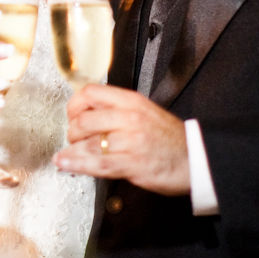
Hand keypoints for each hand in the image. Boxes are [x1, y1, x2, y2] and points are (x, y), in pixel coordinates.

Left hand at [54, 83, 190, 195]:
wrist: (196, 159)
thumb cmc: (170, 138)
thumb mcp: (144, 112)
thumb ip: (117, 111)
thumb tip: (87, 115)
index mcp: (131, 101)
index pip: (91, 93)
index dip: (74, 105)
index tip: (72, 115)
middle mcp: (130, 118)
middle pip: (85, 120)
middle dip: (72, 132)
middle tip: (74, 140)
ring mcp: (131, 141)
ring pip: (88, 143)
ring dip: (71, 151)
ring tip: (63, 156)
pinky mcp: (132, 163)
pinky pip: (98, 163)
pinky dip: (77, 164)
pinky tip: (66, 164)